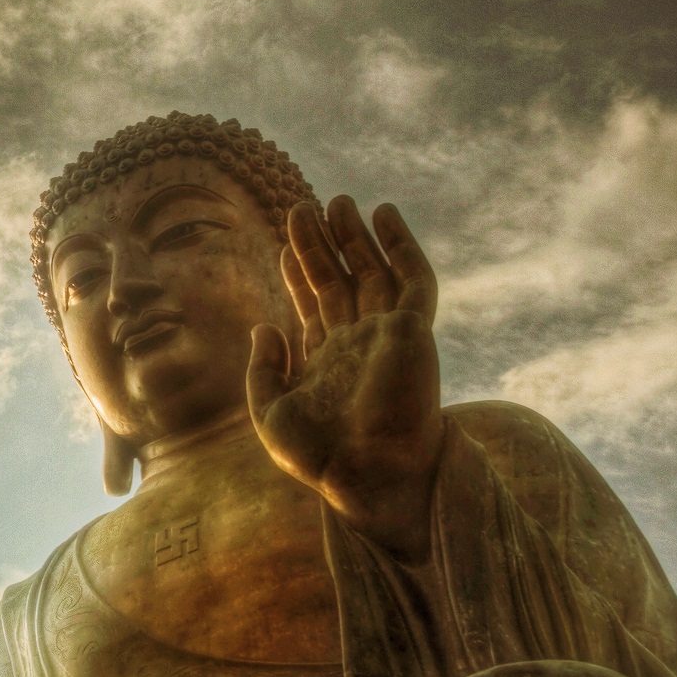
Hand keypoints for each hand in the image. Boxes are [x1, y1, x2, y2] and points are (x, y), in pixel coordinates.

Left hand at [246, 197, 443, 560]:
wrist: (367, 474)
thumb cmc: (319, 456)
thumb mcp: (270, 413)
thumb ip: (262, 370)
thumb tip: (263, 325)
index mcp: (326, 361)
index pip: (313, 305)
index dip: (300, 273)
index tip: (284, 245)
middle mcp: (358, 343)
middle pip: (339, 281)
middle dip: (321, 246)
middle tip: (302, 207)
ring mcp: (387, 334)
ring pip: (373, 272)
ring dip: (356, 237)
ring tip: (337, 201)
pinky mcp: (414, 330)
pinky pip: (412, 279)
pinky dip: (401, 245)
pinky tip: (384, 214)